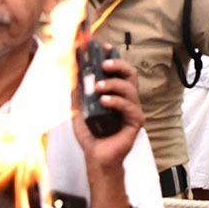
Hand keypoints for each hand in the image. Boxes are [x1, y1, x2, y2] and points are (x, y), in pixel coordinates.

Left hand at [72, 52, 143, 172]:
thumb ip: (78, 96)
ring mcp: (133, 109)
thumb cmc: (92, 136)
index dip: (114, 57)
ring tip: (97, 88)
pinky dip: (115, 101)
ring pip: (129, 88)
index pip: (120, 71)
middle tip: (104, 65)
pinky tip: (104, 101)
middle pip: (130, 74)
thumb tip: (73, 77)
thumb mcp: (80, 112)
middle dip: (118, 65)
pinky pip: (128, 106)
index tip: (104, 48)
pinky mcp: (135, 121)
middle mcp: (127, 99)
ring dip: (112, 84)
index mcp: (117, 94)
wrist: (97, 159)